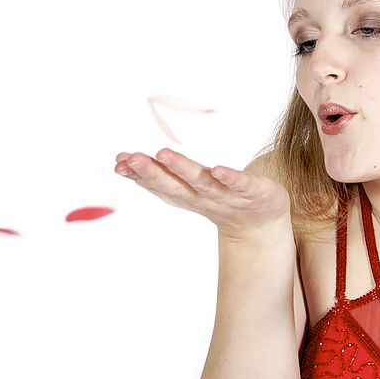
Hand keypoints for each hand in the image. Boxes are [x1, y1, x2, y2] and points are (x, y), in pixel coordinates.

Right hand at [114, 148, 290, 235]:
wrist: (261, 224)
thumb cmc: (218, 197)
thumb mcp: (186, 187)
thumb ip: (157, 175)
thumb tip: (121, 160)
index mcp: (186, 194)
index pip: (159, 184)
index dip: (138, 175)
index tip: (118, 164)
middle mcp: (203, 196)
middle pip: (175, 185)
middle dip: (153, 172)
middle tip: (132, 159)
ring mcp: (228, 195)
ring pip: (202, 182)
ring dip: (183, 169)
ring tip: (164, 154)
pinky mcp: (254, 191)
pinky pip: (241, 184)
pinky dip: (230, 178)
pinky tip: (218, 169)